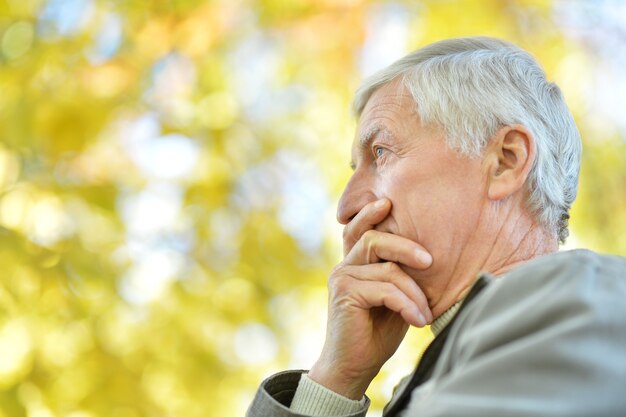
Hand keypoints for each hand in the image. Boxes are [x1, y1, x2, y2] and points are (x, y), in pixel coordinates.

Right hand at [308, 199, 432, 399]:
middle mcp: (345, 267)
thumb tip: (428, 257)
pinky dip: (407, 304)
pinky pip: (385, 289)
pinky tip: (417, 320)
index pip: (359, 231)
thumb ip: (399, 277)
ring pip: (387, 268)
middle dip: (405, 246)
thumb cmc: (377, 334)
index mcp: (355, 265)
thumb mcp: (394, 300)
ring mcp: (342, 278)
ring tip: (425, 313)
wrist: (353, 368)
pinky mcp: (345, 293)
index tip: (388, 203)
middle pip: (373, 239)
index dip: (370, 213)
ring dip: (413, 291)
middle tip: (430, 260)